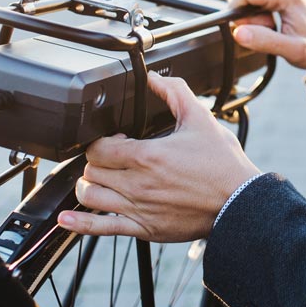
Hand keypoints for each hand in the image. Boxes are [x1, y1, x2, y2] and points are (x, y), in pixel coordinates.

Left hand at [56, 73, 260, 241]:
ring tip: (101, 179)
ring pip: (89, 197)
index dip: (102, 140)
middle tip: (112, 157)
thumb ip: (175, 93)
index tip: (117, 138)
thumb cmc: (223, 165)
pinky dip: (79, 224)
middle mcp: (138, 184)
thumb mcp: (201, 119)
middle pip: (91, 170)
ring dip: (89, 185)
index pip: (99, 147)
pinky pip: (101, 228)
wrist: (239, 202)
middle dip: (97, 161)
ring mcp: (138, 209)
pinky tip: (66, 219)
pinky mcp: (144, 229)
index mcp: (148, 156)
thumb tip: (155, 77)